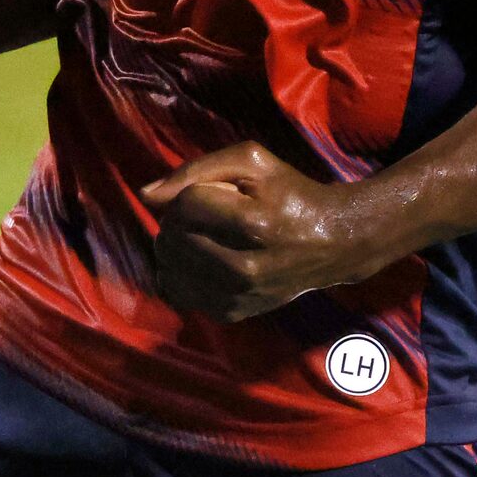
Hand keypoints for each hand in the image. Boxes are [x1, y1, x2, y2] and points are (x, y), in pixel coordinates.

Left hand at [142, 143, 372, 321]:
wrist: (332, 243)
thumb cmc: (289, 194)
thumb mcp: (251, 162)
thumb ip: (195, 170)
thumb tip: (145, 194)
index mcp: (253, 224)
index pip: (185, 205)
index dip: (189, 192)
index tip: (211, 194)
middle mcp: (244, 268)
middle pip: (172, 238)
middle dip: (178, 220)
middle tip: (203, 215)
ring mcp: (238, 296)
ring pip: (168, 268)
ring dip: (175, 247)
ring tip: (199, 237)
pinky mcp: (232, 313)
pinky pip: (177, 293)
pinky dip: (179, 274)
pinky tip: (200, 261)